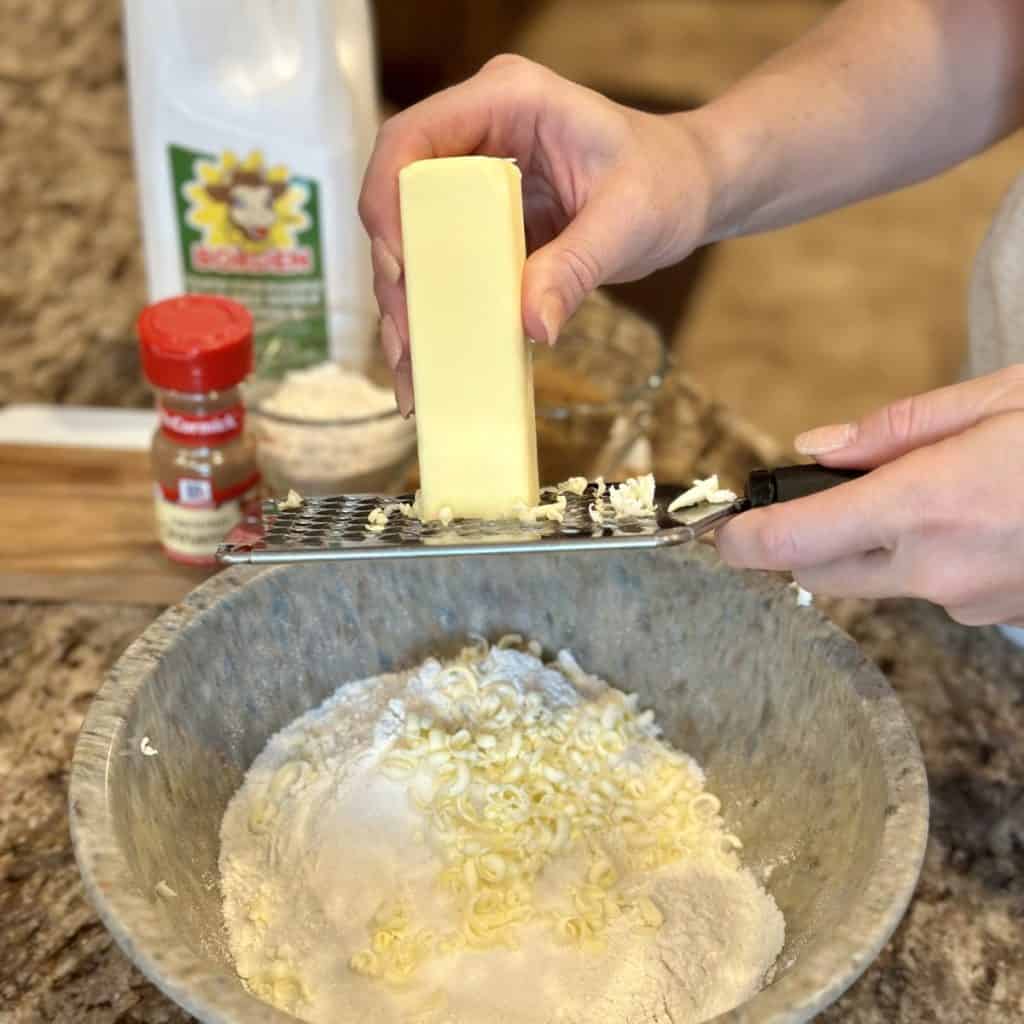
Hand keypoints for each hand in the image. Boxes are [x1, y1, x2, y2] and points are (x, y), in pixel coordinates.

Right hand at [359, 55, 715, 414]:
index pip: (412, 139)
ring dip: (407, 306)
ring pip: (414, 242)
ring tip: (411, 372)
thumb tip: (531, 326)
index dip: (388, 202)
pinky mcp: (482, 223)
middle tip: (407, 340)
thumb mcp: (628, 223)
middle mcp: (478, 135)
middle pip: (400, 199)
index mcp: (507, 102)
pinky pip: (444, 266)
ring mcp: (475, 180)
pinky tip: (430, 364)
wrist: (689, 190)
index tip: (399, 270)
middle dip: (395, 274)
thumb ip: (575, 269)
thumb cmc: (667, 182)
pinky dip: (436, 314)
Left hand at [716, 366, 1023, 626]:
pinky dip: (937, 561)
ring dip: (880, 551)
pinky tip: (982, 522)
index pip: (794, 540)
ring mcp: (970, 603)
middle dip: (812, 538)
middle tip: (843, 493)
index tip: (723, 532)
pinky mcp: (1001, 619)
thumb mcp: (1000, 398)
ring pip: (881, 584)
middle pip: (821, 573)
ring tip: (941, 496)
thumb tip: (818, 447)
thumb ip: (897, 428)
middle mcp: (937, 569)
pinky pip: (938, 592)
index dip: (744, 539)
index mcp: (924, 505)